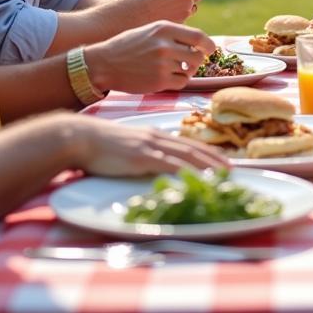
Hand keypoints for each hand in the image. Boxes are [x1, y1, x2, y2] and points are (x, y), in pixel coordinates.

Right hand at [67, 115, 227, 176]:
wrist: (79, 137)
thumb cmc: (99, 145)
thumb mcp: (127, 146)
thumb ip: (143, 153)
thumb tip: (153, 164)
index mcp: (154, 135)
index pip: (187, 144)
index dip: (207, 152)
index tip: (223, 160)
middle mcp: (156, 138)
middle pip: (193, 148)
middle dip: (215, 159)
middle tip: (233, 170)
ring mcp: (150, 146)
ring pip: (186, 155)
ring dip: (207, 165)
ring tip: (224, 175)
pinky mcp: (141, 156)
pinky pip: (168, 164)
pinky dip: (186, 170)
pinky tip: (196, 177)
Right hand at [84, 21, 216, 94]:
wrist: (104, 63)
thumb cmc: (129, 45)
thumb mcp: (150, 30)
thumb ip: (173, 33)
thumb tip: (200, 42)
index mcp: (164, 29)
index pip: (198, 36)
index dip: (208, 44)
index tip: (210, 49)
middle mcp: (165, 45)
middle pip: (197, 56)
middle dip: (197, 60)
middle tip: (190, 62)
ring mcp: (162, 64)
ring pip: (190, 70)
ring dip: (187, 71)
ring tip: (176, 69)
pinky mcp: (158, 81)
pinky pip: (181, 82)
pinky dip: (179, 81)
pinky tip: (169, 77)